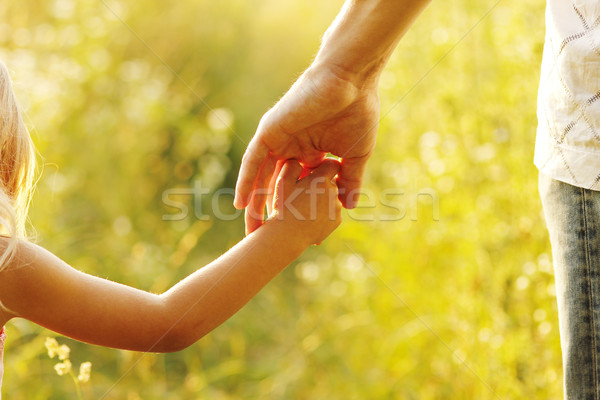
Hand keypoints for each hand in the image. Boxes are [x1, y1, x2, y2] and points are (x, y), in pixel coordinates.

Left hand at [235, 63, 378, 233]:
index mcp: (311, 154)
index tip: (301, 237)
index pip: (300, 189)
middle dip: (271, 213)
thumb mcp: (355, 156)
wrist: (352, 82)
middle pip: (276, 187)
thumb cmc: (358, 113)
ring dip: (254, 204)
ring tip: (250, 231)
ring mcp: (279, 140)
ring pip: (261, 177)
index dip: (298, 213)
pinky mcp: (269, 131)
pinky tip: (241, 203)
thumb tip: (350, 206)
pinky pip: (253, 160)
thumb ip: (349, 181)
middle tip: (264, 241)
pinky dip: (246, 180)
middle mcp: (292, 149)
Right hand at [254, 159, 341, 245]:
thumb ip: (292, 165)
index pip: (332, 163)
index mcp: (321, 179)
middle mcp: (333, 191)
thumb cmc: (282, 207)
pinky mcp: (336, 221)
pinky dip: (323, 214)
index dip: (324, 165)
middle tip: (304, 191)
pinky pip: (332, 212)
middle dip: (321, 184)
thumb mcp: (282, 182)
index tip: (314, 171)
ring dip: (322, 199)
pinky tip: (309, 218)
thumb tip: (299, 159)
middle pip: (331, 181)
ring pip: (332, 197)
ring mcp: (336, 207)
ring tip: (304, 207)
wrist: (287, 236)